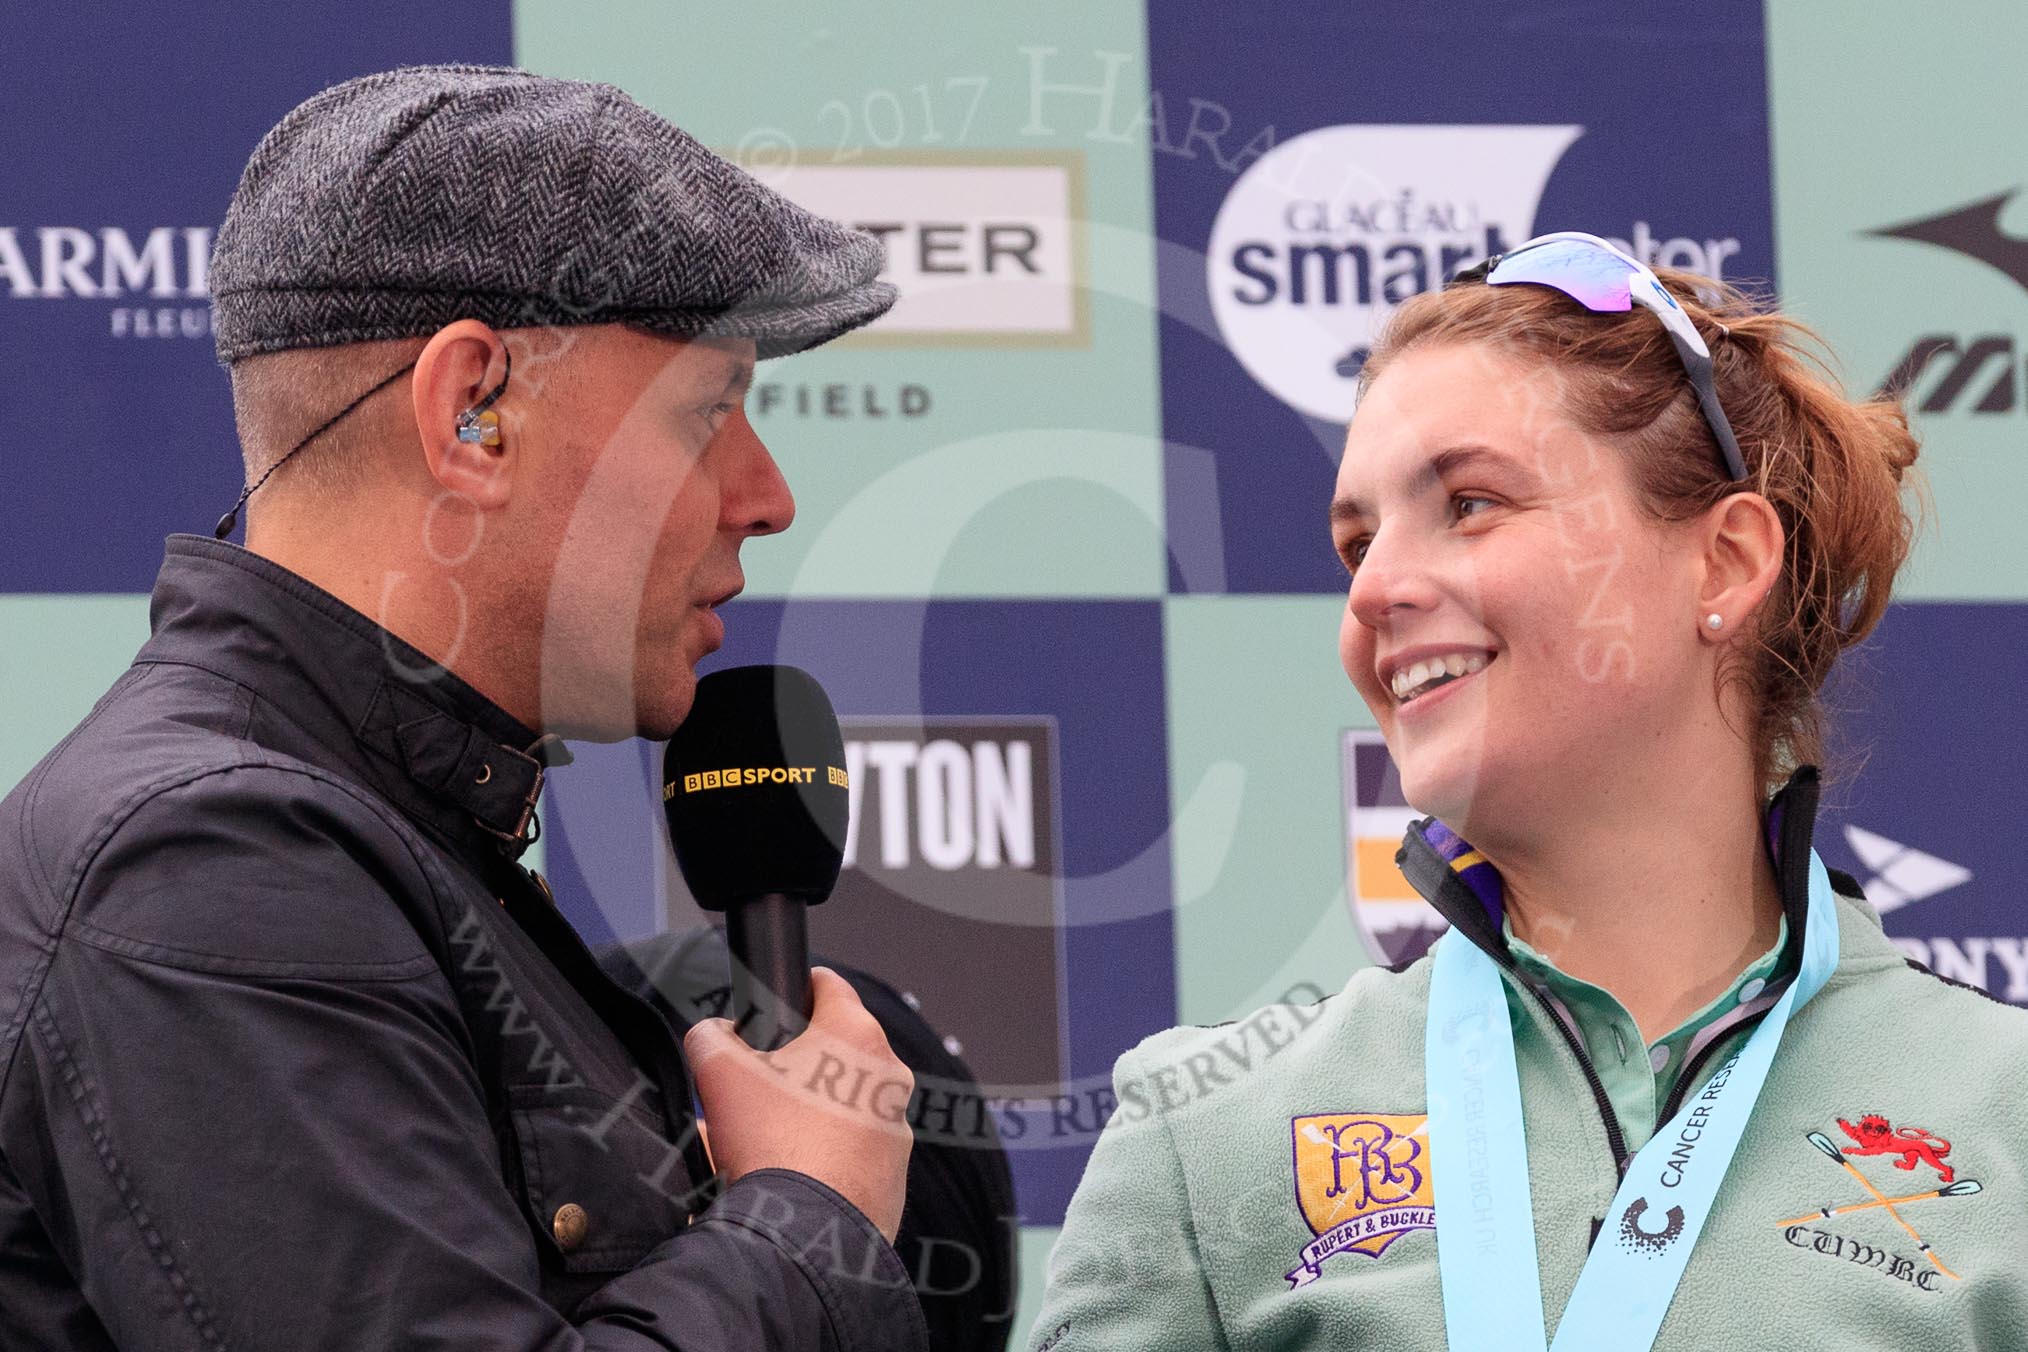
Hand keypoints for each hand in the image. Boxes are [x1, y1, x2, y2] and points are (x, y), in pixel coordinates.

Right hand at [683, 966, 913, 1240]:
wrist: (805, 1235)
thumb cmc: (770, 1142)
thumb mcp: (719, 1073)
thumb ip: (711, 1035)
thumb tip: (715, 1033)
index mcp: (857, 1036)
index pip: (829, 986)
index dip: (797, 988)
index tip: (776, 1004)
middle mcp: (890, 1076)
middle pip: (837, 1050)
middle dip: (796, 1063)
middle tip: (756, 1085)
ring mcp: (897, 1127)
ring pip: (846, 1103)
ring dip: (812, 1111)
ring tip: (765, 1138)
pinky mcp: (894, 1174)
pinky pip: (855, 1151)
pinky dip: (827, 1155)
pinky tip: (790, 1172)